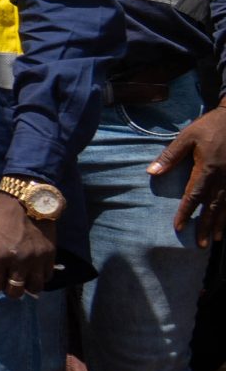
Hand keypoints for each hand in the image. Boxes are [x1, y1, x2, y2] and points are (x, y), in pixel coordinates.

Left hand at [0, 193, 55, 294]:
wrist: (26, 200)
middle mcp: (19, 262)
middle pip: (14, 292)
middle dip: (8, 288)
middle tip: (7, 278)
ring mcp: (37, 259)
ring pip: (34, 288)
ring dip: (26, 286)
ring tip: (22, 277)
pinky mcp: (51, 255)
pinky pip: (47, 277)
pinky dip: (39, 277)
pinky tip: (33, 269)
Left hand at [150, 105, 225, 244]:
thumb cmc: (211, 126)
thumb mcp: (187, 137)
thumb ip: (170, 155)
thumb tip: (151, 172)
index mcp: (207, 168)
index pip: (194, 196)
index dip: (186, 213)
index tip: (179, 227)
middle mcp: (224, 177)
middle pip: (213, 206)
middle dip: (205, 226)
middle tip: (199, 244)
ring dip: (221, 224)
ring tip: (214, 239)